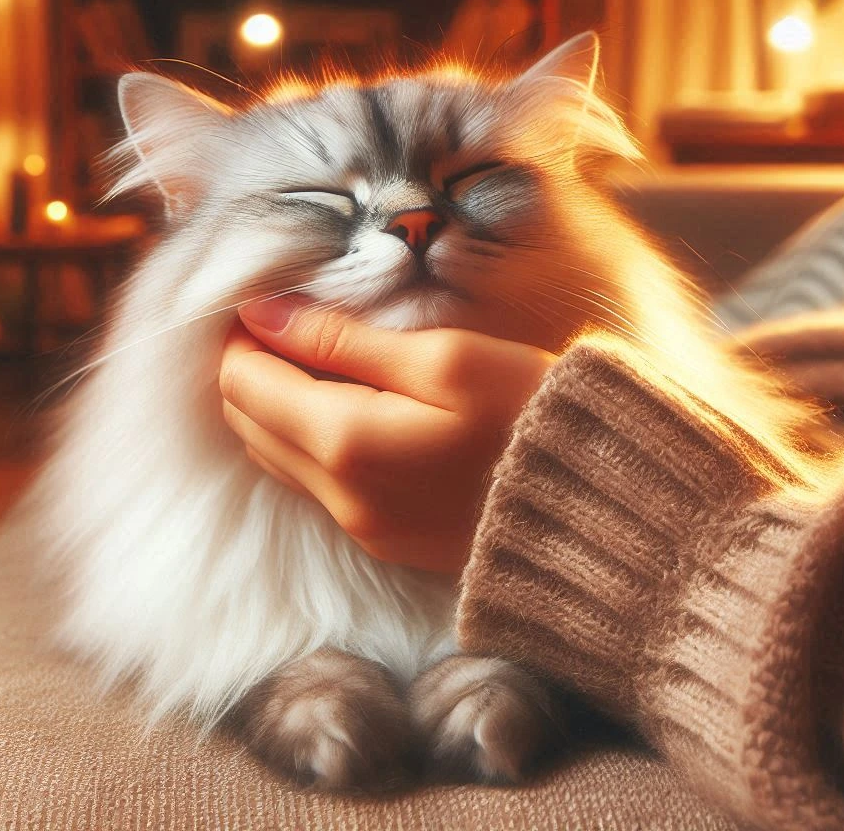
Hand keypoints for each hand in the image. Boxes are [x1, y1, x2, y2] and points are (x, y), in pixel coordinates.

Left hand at [219, 298, 555, 573]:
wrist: (600, 505)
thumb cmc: (532, 413)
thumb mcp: (444, 357)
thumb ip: (343, 339)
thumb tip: (263, 314)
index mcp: (346, 443)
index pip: (243, 383)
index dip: (245, 335)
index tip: (272, 301)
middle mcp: (340, 497)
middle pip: (248, 424)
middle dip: (255, 369)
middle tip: (294, 322)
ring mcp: (362, 529)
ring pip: (276, 458)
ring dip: (280, 407)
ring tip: (322, 358)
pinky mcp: (386, 543)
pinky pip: (317, 485)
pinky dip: (312, 440)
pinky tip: (352, 407)